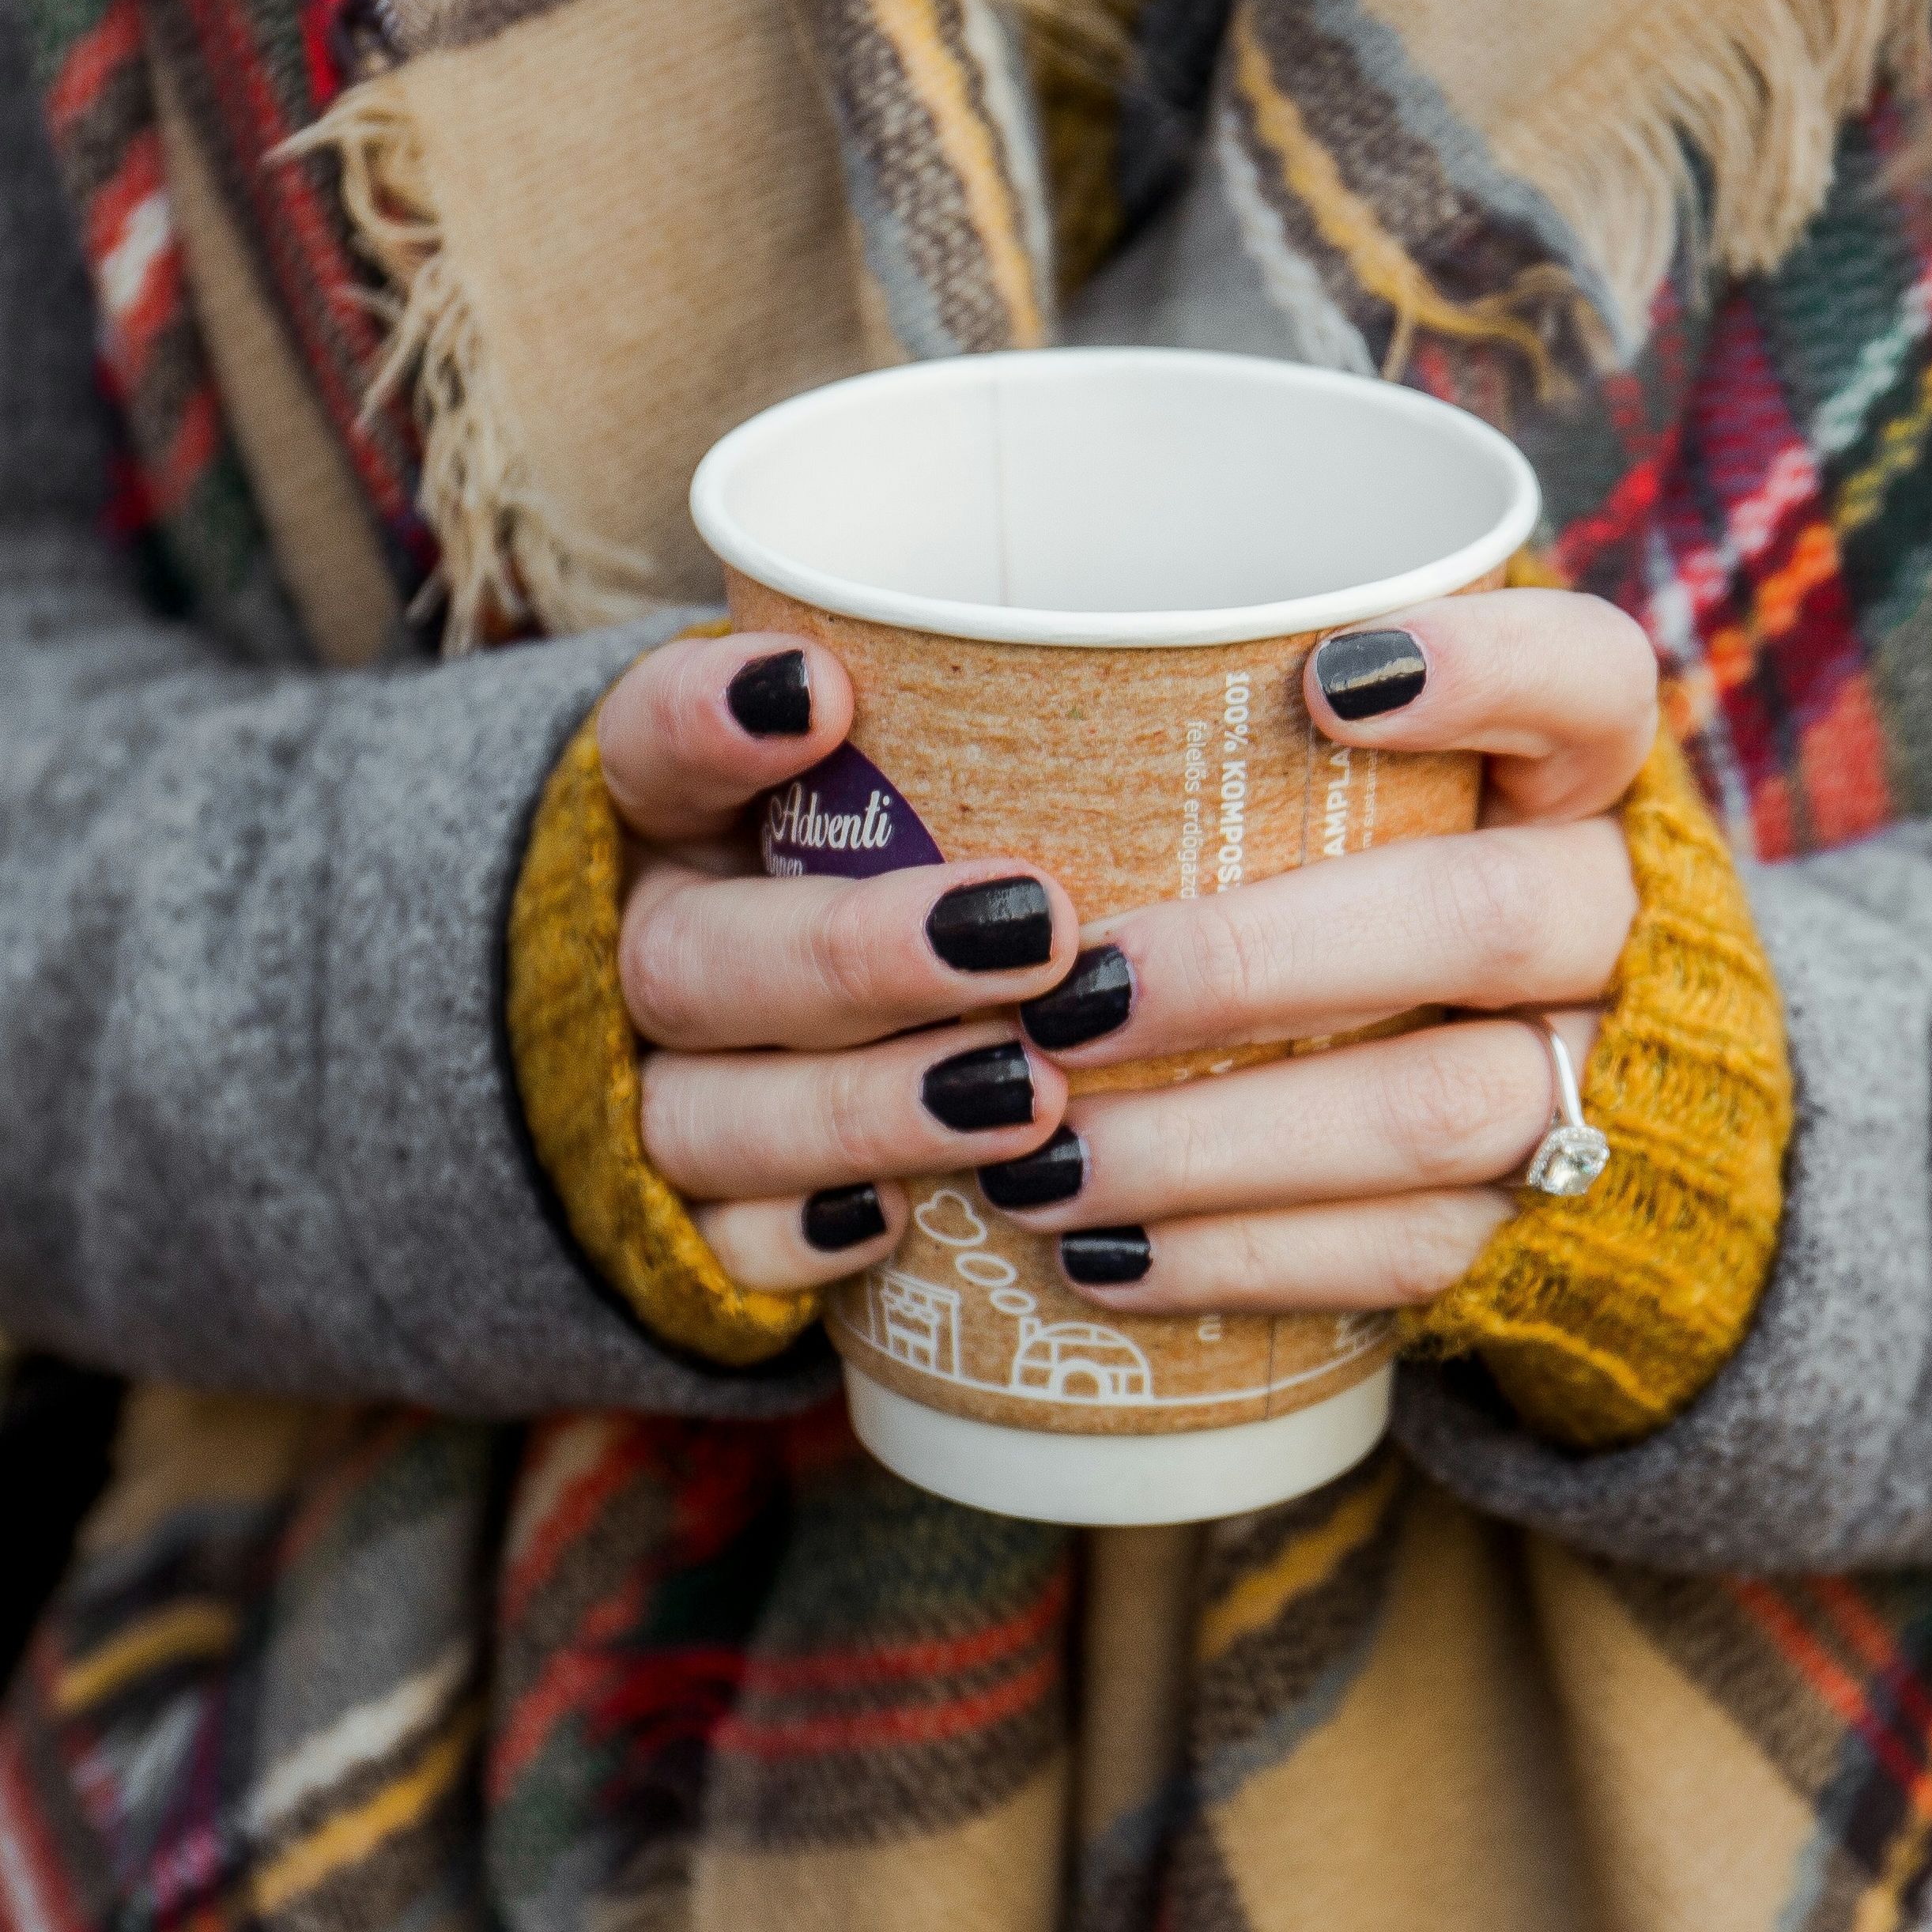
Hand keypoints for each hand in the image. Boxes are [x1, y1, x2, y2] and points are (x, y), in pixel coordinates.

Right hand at [598, 633, 1080, 1291]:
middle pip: (691, 957)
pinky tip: (889, 1222)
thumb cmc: (881, 872)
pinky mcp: (672, 1224)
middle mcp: (642, 947)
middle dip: (858, 952)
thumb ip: (999, 737)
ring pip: (701, 1112)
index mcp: (670, 817)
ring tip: (1019, 1096)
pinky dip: (793, 1235)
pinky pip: (709, 1245)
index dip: (706, 719)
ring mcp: (643, 1090)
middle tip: (1035, 934)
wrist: (734, 1038)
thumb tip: (1289, 686)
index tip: (824, 692)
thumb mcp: (909, 783)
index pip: (646, 745)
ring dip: (857, 1107)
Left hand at [980, 588, 1653, 1315]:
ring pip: (1437, 1111)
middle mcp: (1616, 916)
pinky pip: (1414, 1253)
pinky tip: (1101, 1256)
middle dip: (1255, 964)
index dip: (1485, 669)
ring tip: (1042, 1163)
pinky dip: (1246, 1258)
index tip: (1323, 680)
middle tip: (1067, 998)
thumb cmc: (1396, 880)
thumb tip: (891, 702)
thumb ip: (1237, 738)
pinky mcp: (1552, 1224)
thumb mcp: (1369, 784)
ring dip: (1219, 1142)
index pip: (1593, 678)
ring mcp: (1599, 1077)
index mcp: (1587, 772)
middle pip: (1479, 918)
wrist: (1598, 1096)